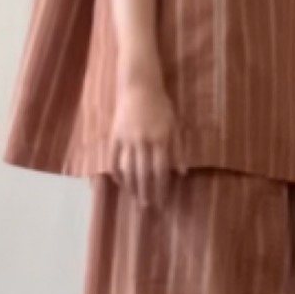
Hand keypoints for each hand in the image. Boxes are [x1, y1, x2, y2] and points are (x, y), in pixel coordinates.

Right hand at [111, 78, 185, 207]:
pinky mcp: (114, 135)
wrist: (139, 86)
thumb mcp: (175, 125)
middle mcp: (143, 142)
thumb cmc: (161, 106)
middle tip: (147, 206)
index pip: (161, 170)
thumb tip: (182, 173)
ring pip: (128, 169)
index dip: (162, 188)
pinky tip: (120, 183)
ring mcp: (127, 139)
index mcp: (161, 139)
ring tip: (135, 198)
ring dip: (132, 186)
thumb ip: (178, 149)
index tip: (163, 201)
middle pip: (144, 173)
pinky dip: (116, 172)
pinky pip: (113, 159)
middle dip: (146, 192)